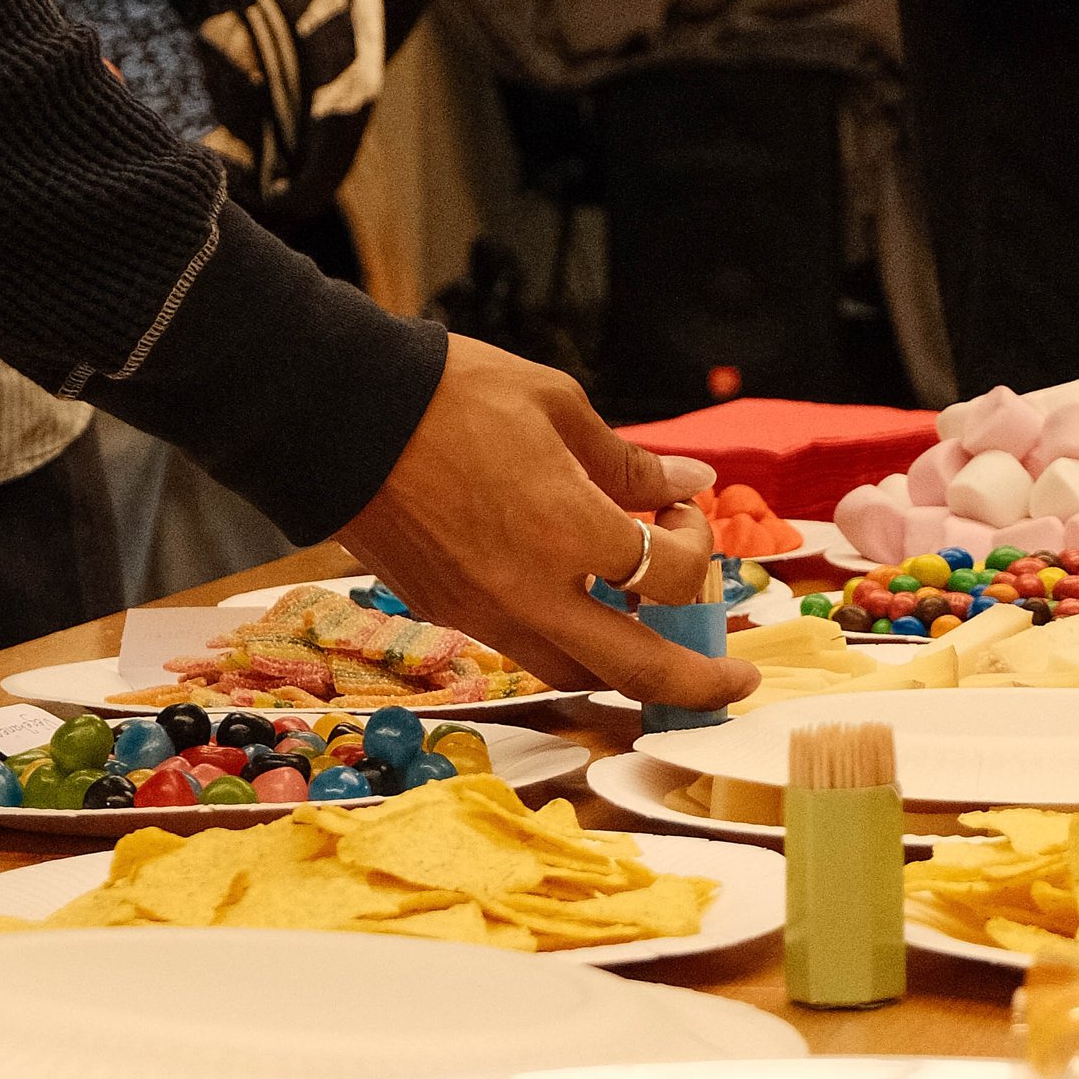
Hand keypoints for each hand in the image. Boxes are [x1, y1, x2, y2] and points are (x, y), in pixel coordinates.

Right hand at [341, 335, 758, 708]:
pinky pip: (527, 649)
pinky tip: (578, 607)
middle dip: (700, 683)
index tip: (680, 515)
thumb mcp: (556, 406)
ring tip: (652, 639)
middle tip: (734, 681)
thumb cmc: (451, 395)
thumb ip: (629, 462)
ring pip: (579, 672)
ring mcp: (488, 612)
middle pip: (639, 670)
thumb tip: (690, 485)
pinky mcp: (450, 614)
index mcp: (570, 529)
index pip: (671, 576)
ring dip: (627, 668)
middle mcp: (534, 589)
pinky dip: (567, 642)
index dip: (696, 547)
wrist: (344, 416)